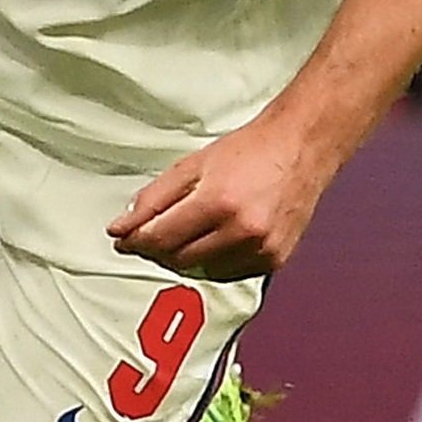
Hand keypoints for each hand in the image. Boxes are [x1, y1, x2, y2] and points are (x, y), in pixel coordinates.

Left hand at [111, 112, 339, 280]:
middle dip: (158, 249)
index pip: (160, 238)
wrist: (300, 148)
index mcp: (217, 202)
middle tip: (152, 234)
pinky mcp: (274, 260)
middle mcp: (242, 231)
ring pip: (203, 271)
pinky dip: (215, 262)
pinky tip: (217, 238)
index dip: (135, 241)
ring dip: (187, 257)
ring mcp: (261, 249)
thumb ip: (154, 198)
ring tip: (191, 230)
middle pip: (179, 259)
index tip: (122, 240)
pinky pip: (229, 273)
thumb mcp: (193, 165)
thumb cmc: (248, 152)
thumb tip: (121, 227)